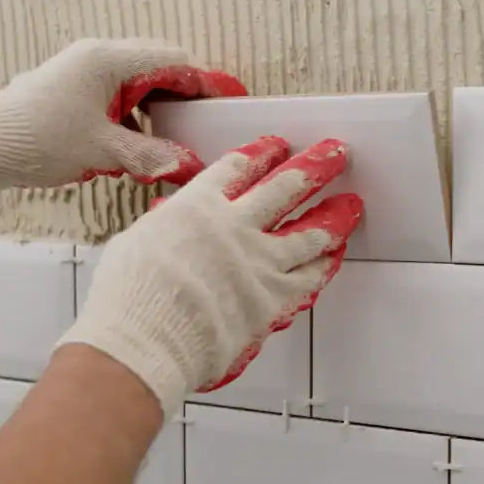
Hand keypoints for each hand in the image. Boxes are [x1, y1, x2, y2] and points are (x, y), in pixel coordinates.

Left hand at [0, 37, 246, 200]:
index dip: (203, 84)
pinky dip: (135, 116)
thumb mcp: (105, 152)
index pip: (172, 62)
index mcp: (107, 61)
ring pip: (137, 83)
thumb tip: (190, 164)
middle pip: (157, 68)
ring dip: (158, 109)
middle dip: (183, 96)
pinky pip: (117, 96)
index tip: (226, 102)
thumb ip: (154, 156)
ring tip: (175, 140)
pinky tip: (139, 145)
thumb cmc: (35, 140)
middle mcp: (96, 58)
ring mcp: (82, 72)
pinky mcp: (73, 91)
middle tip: (205, 124)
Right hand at [54, 136, 363, 416]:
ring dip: (335, 214)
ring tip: (351, 205)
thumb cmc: (132, 300)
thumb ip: (164, 230)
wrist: (146, 338)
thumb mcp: (136, 244)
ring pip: (310, 231)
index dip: (261, 154)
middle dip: (315, 166)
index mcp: (197, 206)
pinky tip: (335, 256)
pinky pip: (310, 277)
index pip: (237, 168)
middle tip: (335, 154)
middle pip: (286, 186)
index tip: (276, 145)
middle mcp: (235, 226)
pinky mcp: (274, 298)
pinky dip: (325, 265)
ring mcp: (260, 261)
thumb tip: (168, 224)